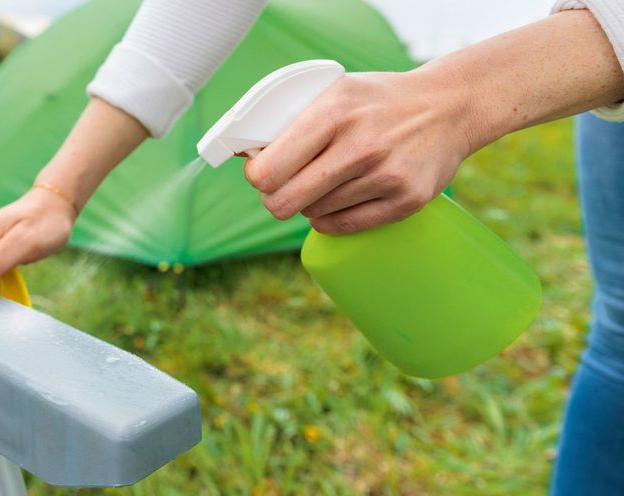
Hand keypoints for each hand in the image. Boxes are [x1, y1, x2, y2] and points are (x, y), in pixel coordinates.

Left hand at [243, 69, 473, 234]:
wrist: (449, 106)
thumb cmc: (378, 102)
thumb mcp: (334, 92)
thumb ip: (293, 120)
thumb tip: (248, 156)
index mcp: (333, 112)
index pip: (268, 170)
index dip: (257, 177)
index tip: (261, 173)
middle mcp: (360, 145)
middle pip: (285, 202)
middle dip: (276, 199)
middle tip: (283, 189)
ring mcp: (386, 175)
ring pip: (313, 214)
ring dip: (310, 203)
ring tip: (327, 182)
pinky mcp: (407, 200)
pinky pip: (344, 227)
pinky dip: (331, 219)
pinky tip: (336, 202)